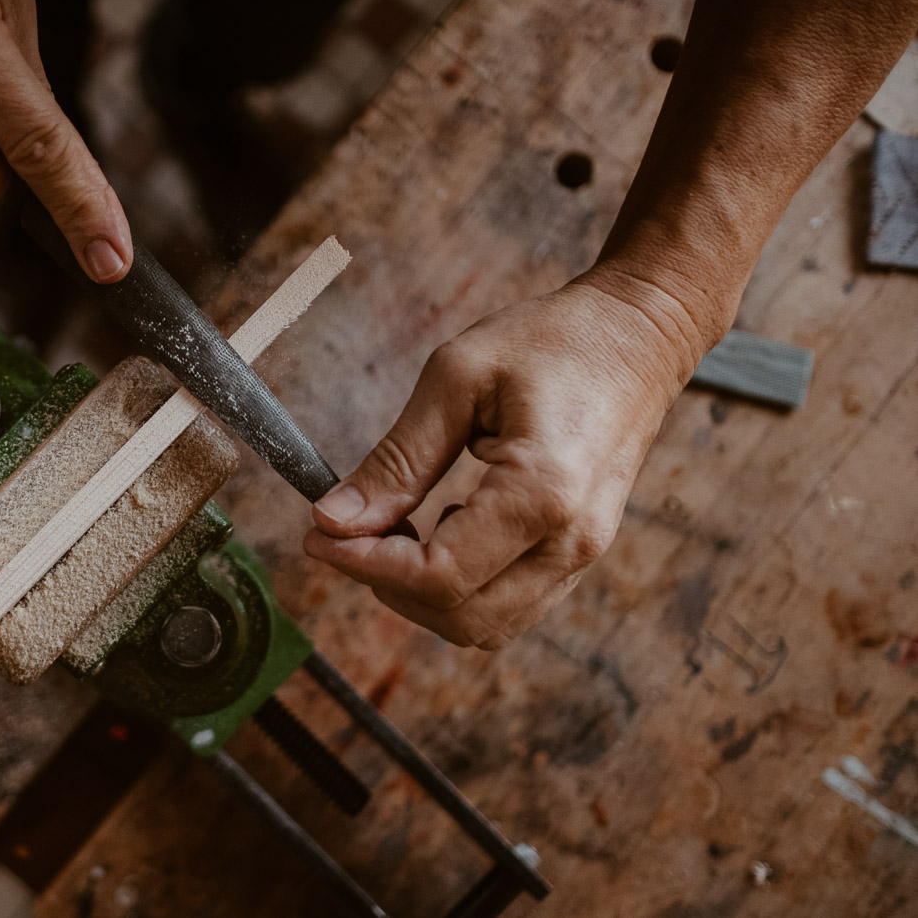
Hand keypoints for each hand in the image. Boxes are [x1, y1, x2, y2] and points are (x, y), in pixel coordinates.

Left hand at [304, 273, 696, 648]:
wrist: (639, 335)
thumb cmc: (554, 341)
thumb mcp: (457, 379)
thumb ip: (397, 459)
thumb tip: (335, 518)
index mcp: (543, 493)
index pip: (439, 574)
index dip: (365, 564)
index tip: (319, 534)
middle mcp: (573, 540)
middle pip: (461, 616)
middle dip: (388, 586)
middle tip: (346, 533)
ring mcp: (583, 554)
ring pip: (485, 625)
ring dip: (422, 594)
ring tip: (391, 528)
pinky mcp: (579, 553)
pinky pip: (509, 604)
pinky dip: (457, 587)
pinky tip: (435, 530)